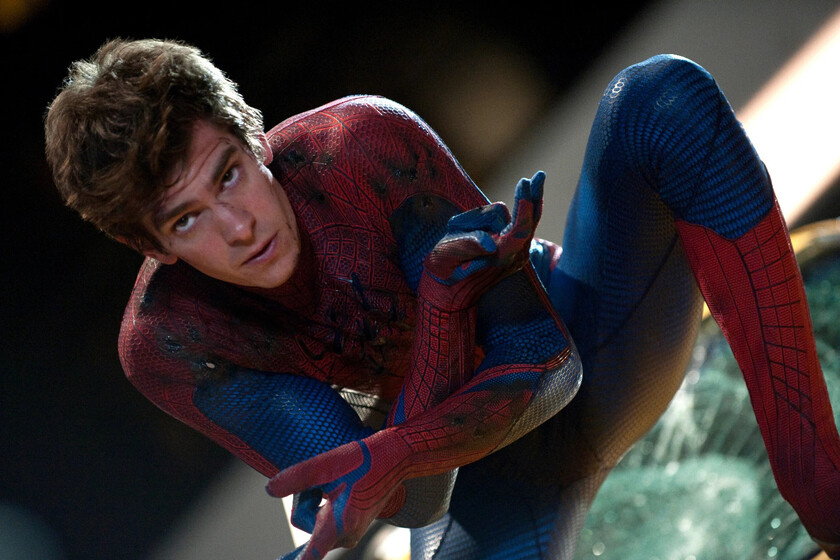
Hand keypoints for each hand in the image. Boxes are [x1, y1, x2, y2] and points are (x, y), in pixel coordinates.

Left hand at [266, 432, 408, 558]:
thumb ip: (295, 478)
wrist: (395, 457)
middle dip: (307, 500)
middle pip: (305, 523)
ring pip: (316, 519)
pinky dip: (327, 500)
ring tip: (338, 481)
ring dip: (318, 498)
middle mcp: (346, 534)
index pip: (311, 556)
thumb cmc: (364, 460)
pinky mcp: (355, 524)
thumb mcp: (326, 465)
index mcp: (338, 525)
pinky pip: (328, 517)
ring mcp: (352, 531)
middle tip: (325, 480)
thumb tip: (269, 489)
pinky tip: (340, 487)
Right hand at [420, 171, 544, 308]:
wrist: (447, 289)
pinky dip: (517, 210)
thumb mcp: (447, 254)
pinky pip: (519, 224)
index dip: (523, 209)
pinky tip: (501, 205)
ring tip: (458, 229)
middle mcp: (512, 255)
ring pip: (508, 217)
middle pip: (529, 222)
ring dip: (486, 216)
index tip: (524, 184)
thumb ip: (468, 245)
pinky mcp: (512, 248)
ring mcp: (515, 253)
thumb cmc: (443, 266)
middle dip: (532, 197)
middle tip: (539, 175)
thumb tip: (489, 243)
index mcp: (499, 257)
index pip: (519, 231)